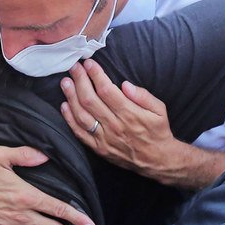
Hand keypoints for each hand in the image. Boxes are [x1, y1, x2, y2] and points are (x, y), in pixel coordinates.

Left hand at [59, 59, 178, 183]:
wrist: (157, 161)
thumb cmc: (157, 131)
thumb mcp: (159, 110)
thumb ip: (143, 96)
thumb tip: (125, 84)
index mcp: (130, 114)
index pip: (107, 90)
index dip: (95, 75)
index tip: (89, 63)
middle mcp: (115, 126)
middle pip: (90, 100)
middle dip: (80, 81)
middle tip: (74, 68)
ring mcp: (105, 139)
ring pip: (82, 115)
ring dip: (71, 97)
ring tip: (65, 83)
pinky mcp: (99, 148)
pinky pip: (80, 133)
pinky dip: (70, 119)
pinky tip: (65, 106)